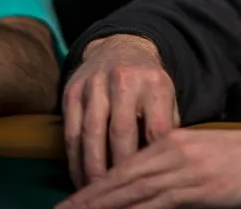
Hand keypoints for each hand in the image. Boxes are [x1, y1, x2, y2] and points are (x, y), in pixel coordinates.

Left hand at [54, 122, 240, 208]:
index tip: (66, 205)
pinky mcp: (199, 189)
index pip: (121, 169)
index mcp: (171, 142)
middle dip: (84, 203)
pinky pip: (156, 206)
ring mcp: (184, 172)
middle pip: (117, 183)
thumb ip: (174, 170)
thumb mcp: (204, 158)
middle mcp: (171, 153)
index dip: (90, 191)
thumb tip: (148, 193)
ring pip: (129, 195)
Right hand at [63, 35, 180, 188]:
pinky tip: (80, 179)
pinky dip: (74, 160)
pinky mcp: (72, 91)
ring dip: (92, 170)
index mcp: (156, 84)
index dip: (153, 160)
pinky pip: (71, 132)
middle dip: (119, 170)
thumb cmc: (148, 84)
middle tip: (120, 199)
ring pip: (91, 135)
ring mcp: (96, 85)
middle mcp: (125, 81)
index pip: (156, 128)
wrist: (120, 47)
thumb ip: (167, 127)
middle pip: (121, 132)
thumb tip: (169, 167)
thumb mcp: (166, 96)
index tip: (152, 186)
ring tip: (97, 195)